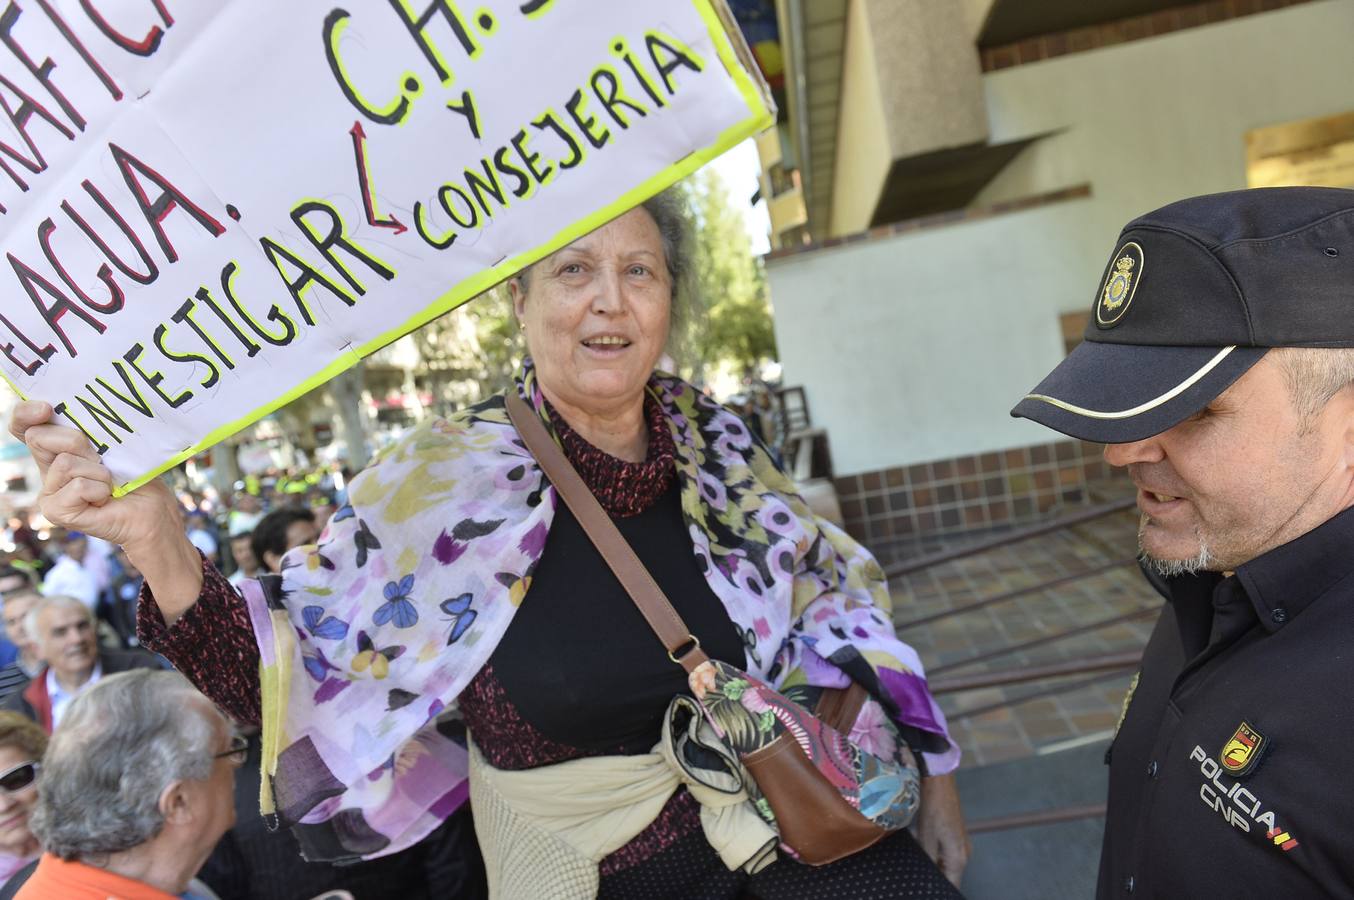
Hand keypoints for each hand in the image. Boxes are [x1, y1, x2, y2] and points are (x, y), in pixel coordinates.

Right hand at [11, 401, 202, 619]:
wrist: (153, 513)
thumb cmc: (136, 477)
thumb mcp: (114, 445)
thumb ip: (91, 431)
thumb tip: (77, 416)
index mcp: (57, 448)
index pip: (25, 426)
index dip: (25, 413)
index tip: (46, 408)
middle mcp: (47, 468)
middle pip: (38, 437)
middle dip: (76, 440)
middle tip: (100, 458)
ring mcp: (49, 491)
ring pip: (64, 463)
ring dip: (98, 471)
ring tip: (109, 484)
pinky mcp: (56, 511)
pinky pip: (77, 486)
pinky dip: (99, 489)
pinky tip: (105, 499)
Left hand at [916, 773, 969, 887]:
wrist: (939, 782)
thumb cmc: (932, 808)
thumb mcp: (925, 838)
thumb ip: (927, 861)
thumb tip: (924, 876)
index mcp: (959, 858)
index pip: (951, 885)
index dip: (936, 887)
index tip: (922, 885)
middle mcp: (965, 853)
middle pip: (950, 875)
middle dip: (933, 875)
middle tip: (916, 870)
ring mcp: (962, 843)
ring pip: (947, 864)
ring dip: (933, 863)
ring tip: (918, 855)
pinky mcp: (957, 835)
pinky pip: (947, 852)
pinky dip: (936, 853)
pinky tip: (922, 845)